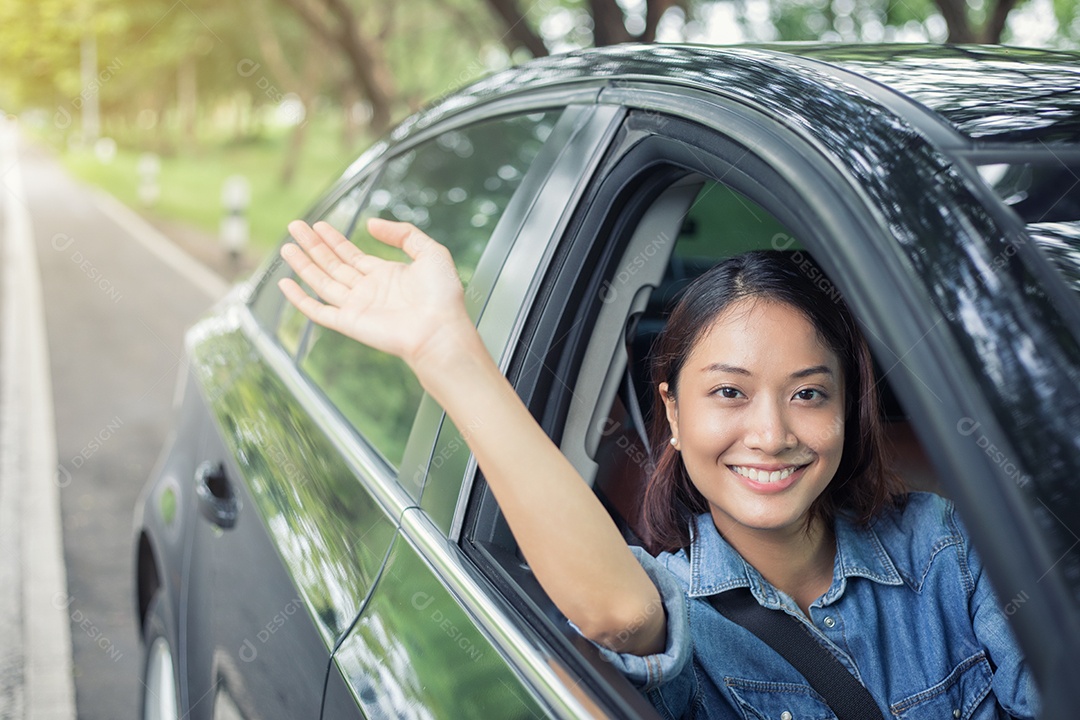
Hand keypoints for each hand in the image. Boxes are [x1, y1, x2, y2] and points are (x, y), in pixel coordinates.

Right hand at [278, 218, 472, 370]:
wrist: (440, 330)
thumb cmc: (443, 297)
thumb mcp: (430, 252)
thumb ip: (403, 233)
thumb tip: (373, 224)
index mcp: (386, 275)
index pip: (352, 254)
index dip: (334, 239)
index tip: (319, 224)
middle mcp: (368, 291)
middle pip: (333, 264)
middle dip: (313, 245)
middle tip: (296, 226)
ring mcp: (357, 307)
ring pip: (322, 282)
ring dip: (303, 264)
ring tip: (287, 246)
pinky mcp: (349, 323)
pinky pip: (317, 311)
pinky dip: (300, 299)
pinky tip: (285, 284)